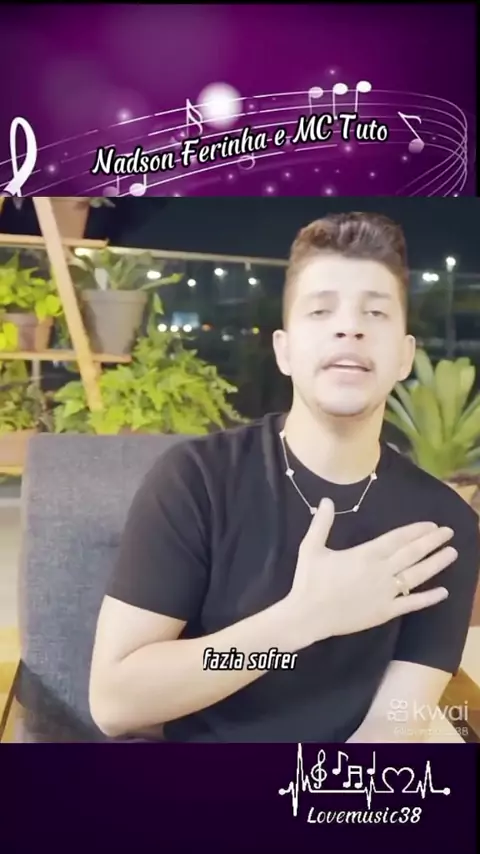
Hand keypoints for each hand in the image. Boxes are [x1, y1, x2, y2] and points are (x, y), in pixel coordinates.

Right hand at [285, 498, 455, 648]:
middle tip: (449, 533)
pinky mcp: (385, 612)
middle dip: (432, 542)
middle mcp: (381, 571)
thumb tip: (327, 501)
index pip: (397, 539)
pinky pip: (411, 604)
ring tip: (452, 553)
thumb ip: (322, 523)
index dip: (416, 531)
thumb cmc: (310, 581)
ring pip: (417, 576)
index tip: (432, 525)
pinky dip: (428, 598)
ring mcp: (385, 593)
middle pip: (412, 554)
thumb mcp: (311, 548)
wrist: (308, 616)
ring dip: (436, 564)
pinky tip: (443, 592)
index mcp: (366, 554)